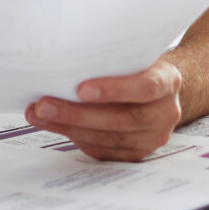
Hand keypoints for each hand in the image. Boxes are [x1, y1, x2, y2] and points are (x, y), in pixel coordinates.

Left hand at [24, 60, 186, 160]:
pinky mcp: (136, 154)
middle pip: (121, 119)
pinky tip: (53, 126)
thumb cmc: (137, 67)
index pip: (146, 87)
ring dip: (69, 127)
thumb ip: (112, 59)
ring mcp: (153, 138)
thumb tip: (63, 57)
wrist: (158, 90)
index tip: (80, 89)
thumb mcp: (134, 55)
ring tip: (40, 115)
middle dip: (77, 114)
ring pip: (109, 139)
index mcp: (169, 81)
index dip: (114, 90)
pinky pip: (103, 151)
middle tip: (44, 105)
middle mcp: (165, 112)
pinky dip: (75, 138)